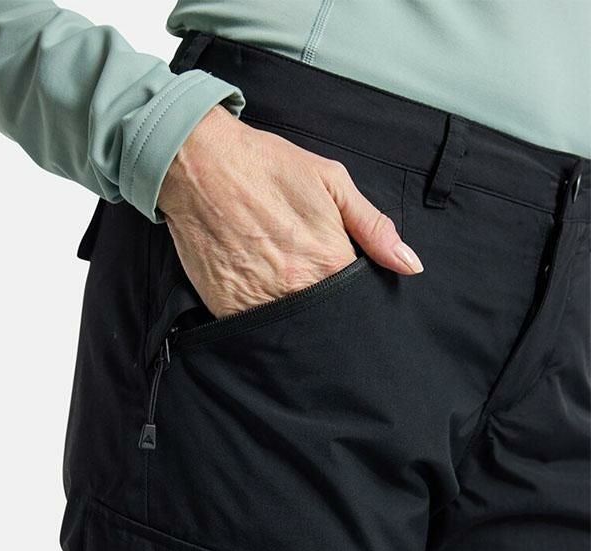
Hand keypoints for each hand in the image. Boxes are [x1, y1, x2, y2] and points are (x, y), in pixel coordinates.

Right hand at [157, 104, 423, 318]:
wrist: (199, 163)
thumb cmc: (266, 166)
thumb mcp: (332, 182)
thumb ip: (373, 227)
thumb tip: (410, 265)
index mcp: (330, 261)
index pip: (356, 300)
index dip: (352, 295)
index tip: (339, 283)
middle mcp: (297, 288)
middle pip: (324, 318)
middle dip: (322, 307)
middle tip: (306, 279)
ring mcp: (261, 300)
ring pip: (289, 329)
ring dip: (290, 313)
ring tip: (279, 282)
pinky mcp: (228, 307)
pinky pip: (252, 328)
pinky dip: (258, 318)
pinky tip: (256, 290)